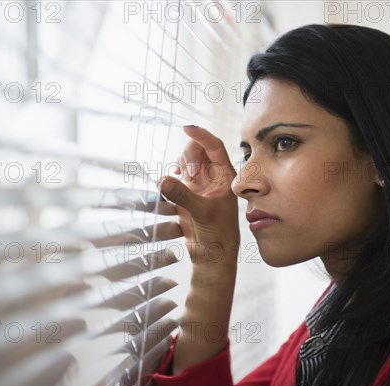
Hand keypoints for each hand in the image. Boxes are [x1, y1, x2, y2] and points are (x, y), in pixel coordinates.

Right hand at [160, 126, 238, 265]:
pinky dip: (172, 173)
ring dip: (180, 162)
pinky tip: (171, 180)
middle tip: (186, 174)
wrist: (213, 254)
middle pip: (198, 149)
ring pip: (187, 160)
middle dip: (188, 154)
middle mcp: (213, 177)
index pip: (215, 146)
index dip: (202, 135)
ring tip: (181, 178)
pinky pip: (177, 173)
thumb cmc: (219, 234)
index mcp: (225, 176)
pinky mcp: (187, 193)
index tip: (187, 128)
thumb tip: (163, 180)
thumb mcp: (202, 213)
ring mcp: (199, 184)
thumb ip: (184, 196)